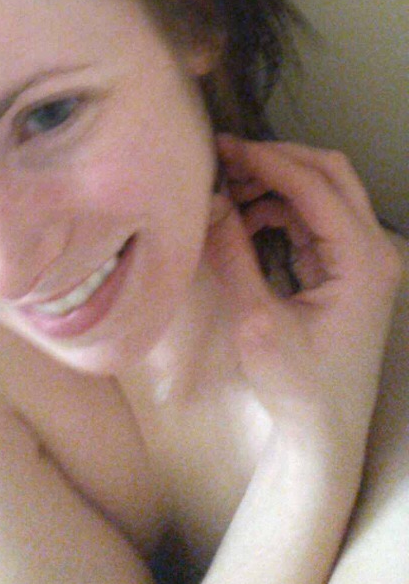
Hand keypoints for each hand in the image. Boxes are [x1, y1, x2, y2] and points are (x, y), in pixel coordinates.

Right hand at [206, 137, 401, 479]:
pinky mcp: (347, 268)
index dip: (266, 160)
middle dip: (276, 158)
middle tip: (225, 158)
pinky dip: (280, 206)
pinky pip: (315, 216)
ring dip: (276, 181)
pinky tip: (244, 219)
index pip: (314, 185)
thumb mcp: (255, 322)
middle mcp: (373, 250)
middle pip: (330, 172)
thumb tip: (209, 199)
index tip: (222, 148)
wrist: (324, 435)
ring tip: (228, 189)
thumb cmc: (296, 387)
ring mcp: (364, 258)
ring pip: (323, 189)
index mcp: (362, 261)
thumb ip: (233, 255)